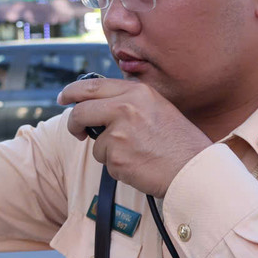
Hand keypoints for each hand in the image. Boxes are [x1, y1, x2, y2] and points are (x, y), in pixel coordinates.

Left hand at [58, 77, 211, 197]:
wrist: (194, 170)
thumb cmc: (179, 142)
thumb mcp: (157, 108)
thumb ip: (130, 102)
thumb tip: (98, 105)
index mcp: (138, 92)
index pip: (93, 87)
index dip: (72, 91)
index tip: (63, 97)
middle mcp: (126, 108)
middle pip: (81, 111)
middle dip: (74, 122)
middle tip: (76, 131)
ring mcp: (120, 133)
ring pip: (96, 142)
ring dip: (108, 152)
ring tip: (137, 154)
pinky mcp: (117, 157)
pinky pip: (106, 162)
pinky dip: (118, 167)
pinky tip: (139, 165)